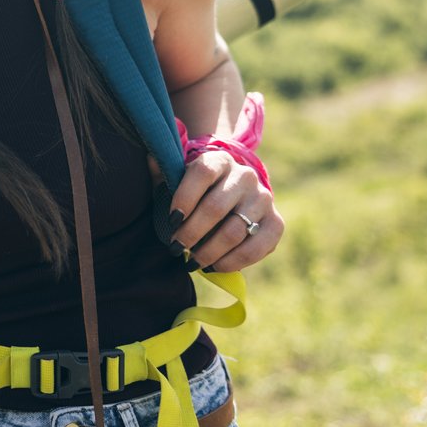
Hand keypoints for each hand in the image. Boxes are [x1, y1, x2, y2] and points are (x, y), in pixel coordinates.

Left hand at [168, 151, 282, 270]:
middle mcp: (245, 176)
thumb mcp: (179, 176)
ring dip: (209, 252)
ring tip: (192, 261)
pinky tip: (215, 267)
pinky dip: (233, 262)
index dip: (184, 198)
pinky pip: (256, 248)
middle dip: (191, 233)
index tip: (171, 221)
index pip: (202, 174)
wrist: (234, 193)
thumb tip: (150, 159)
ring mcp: (263, 199)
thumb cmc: (197, 189)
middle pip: (215, 208)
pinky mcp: (276, 222)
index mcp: (219, 160)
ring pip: (234, 231)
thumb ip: (163, 171)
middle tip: (176, 248)